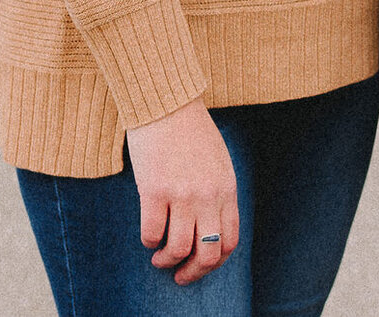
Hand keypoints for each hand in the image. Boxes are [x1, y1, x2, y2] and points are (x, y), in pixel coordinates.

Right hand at [123, 99, 237, 283]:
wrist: (167, 102)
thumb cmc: (191, 130)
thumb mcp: (219, 161)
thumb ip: (218, 192)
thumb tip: (210, 225)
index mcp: (227, 189)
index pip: (230, 241)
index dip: (216, 262)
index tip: (202, 265)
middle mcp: (208, 196)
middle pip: (208, 254)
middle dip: (193, 272)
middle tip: (180, 275)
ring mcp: (181, 195)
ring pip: (178, 249)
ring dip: (167, 261)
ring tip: (160, 259)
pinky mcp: (154, 190)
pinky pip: (151, 233)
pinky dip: (149, 242)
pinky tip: (148, 237)